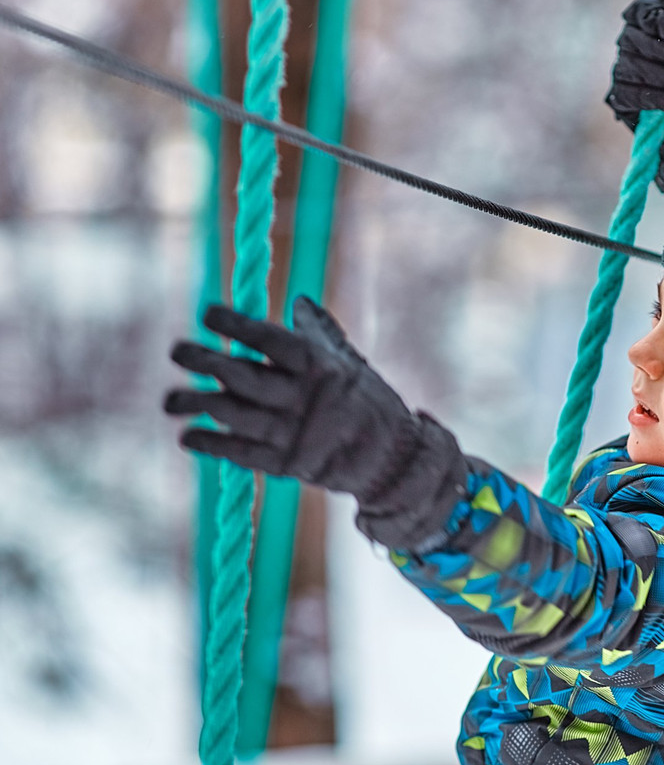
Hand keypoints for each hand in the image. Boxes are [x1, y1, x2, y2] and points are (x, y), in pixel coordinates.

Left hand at [164, 297, 465, 548]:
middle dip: (207, 362)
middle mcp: (304, 398)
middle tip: (176, 350)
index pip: (273, 341)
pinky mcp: (287, 464)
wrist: (392, 460)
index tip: (207, 313)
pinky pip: (242, 453)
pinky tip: (188, 436)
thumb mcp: (351, 363)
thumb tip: (300, 300)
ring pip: (235, 415)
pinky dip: (213, 444)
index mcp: (322, 367)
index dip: (239, 327)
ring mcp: (294, 433)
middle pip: (245, 377)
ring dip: (198, 405)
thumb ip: (321, 333)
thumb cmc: (369, 402)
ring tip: (169, 401)